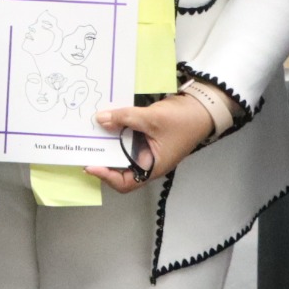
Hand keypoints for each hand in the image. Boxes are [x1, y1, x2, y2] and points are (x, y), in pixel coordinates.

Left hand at [87, 94, 215, 194]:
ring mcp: (147, 148)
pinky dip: (116, 129)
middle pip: (120, 166)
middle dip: (103, 158)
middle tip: (85, 147)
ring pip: (121, 149)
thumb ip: (125, 118)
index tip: (91, 166)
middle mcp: (147, 161)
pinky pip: (127, 135)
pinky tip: (106, 119)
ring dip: (108, 141)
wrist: (203, 106)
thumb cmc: (183, 121)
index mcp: (152, 167)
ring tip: (90, 133)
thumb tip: (100, 119)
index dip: (107, 177)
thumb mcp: (152, 119)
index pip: (125, 183)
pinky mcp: (146, 135)